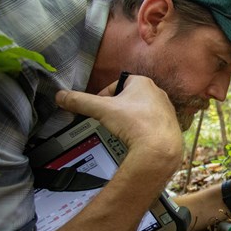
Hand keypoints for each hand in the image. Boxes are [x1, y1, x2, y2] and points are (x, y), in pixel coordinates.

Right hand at [55, 75, 182, 172]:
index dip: (104, 96)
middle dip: (116, 109)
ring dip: (129, 119)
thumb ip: (80, 101)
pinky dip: (141, 129)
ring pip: (140, 111)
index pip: (116, 85)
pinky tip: (135, 138)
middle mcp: (157, 93)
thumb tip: (62, 97)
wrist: (160, 147)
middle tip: (109, 120)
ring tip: (122, 130)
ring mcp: (165, 108)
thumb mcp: (102, 109)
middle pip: (128, 98)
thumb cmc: (136, 123)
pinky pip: (150, 123)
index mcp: (142, 82)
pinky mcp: (169, 124)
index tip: (98, 108)